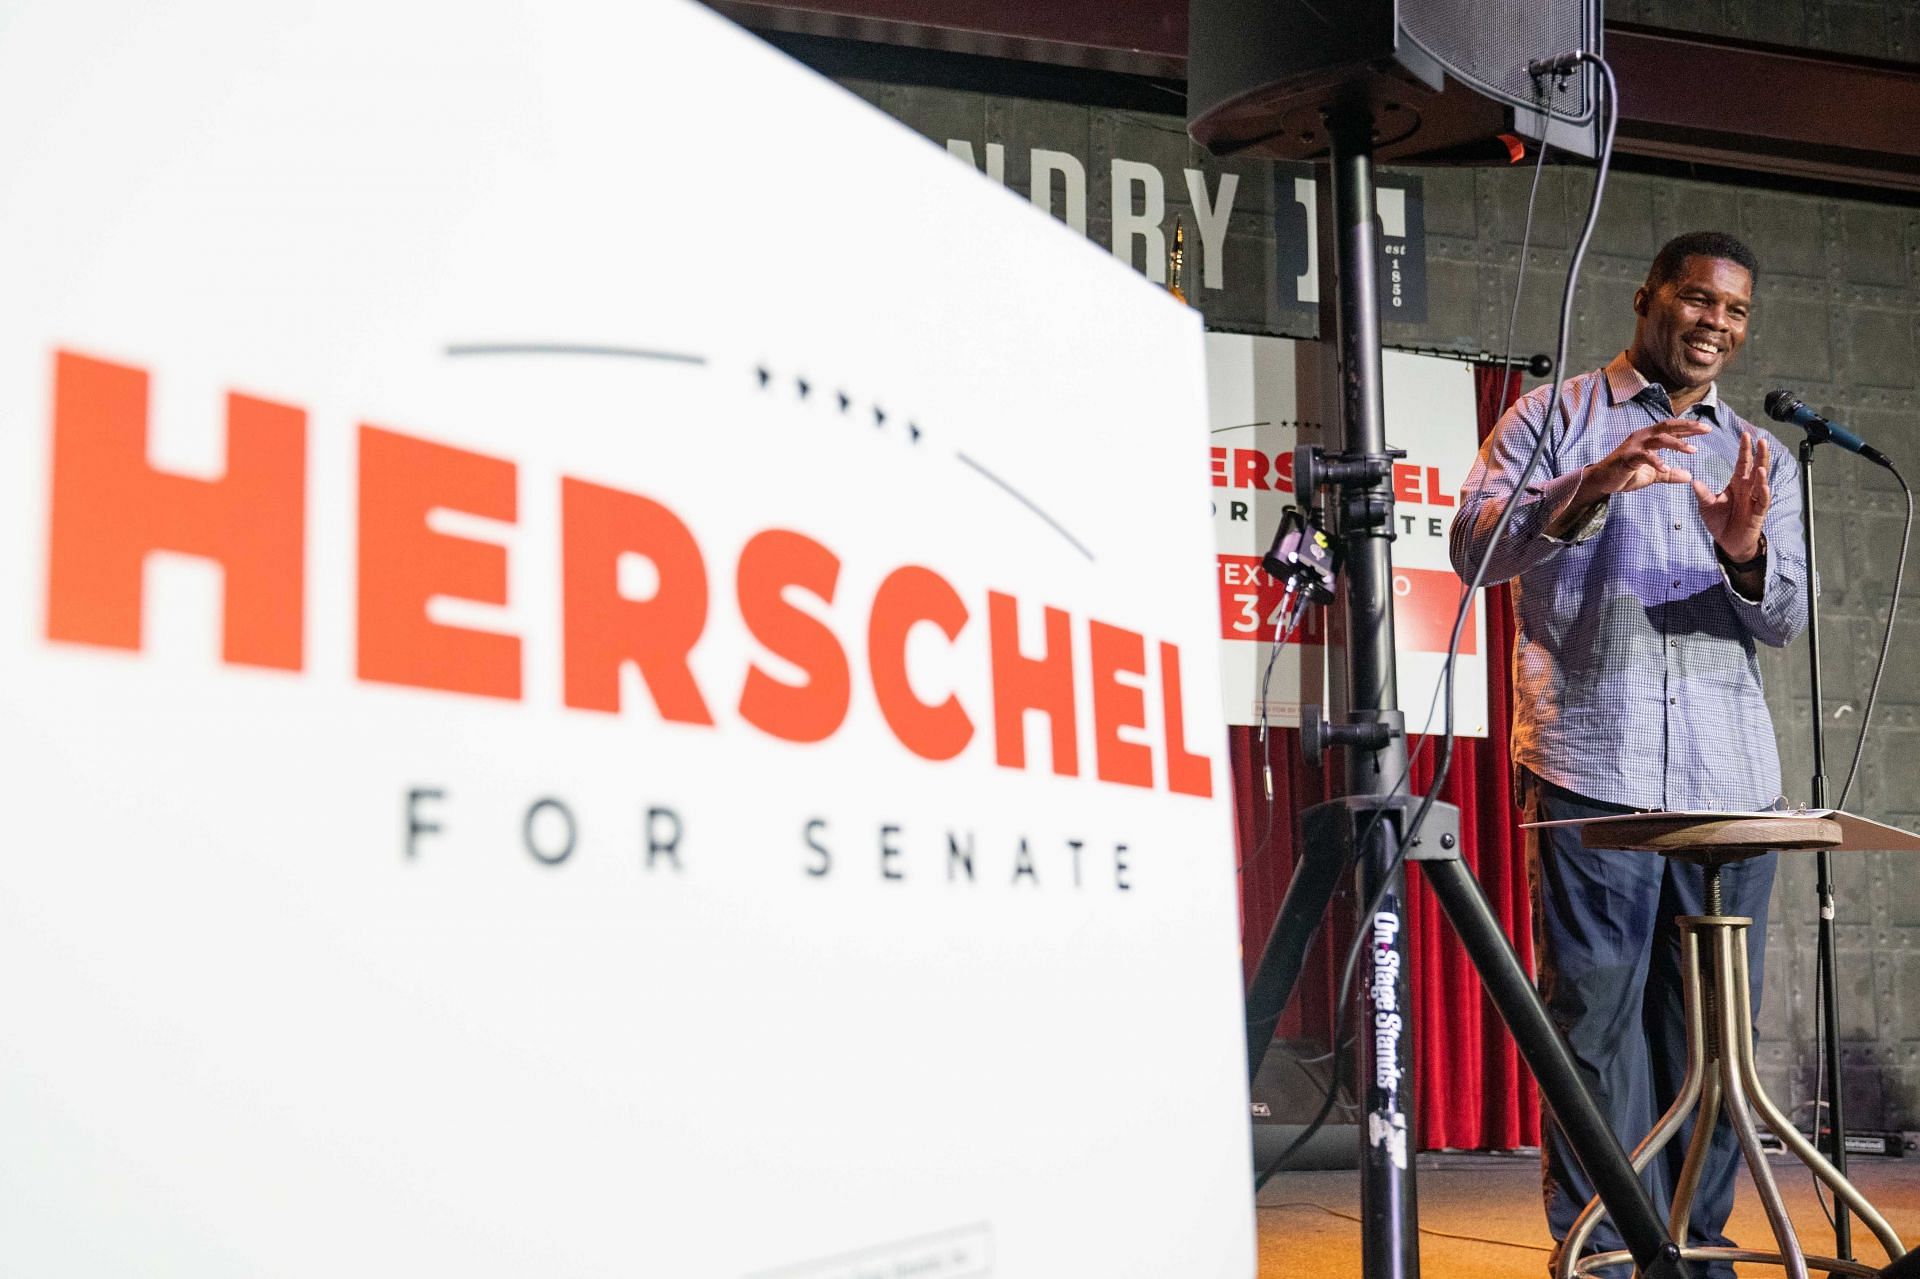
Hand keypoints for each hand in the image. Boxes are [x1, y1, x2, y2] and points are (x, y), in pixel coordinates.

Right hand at [1569, 418, 1709, 508]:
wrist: (1602, 480)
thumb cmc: (1625, 474)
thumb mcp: (1652, 475)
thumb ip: (1669, 474)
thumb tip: (1689, 476)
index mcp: (1648, 437)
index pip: (1672, 429)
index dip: (1689, 429)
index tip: (1706, 429)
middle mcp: (1642, 436)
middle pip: (1668, 426)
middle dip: (1688, 427)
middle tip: (1705, 429)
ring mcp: (1634, 445)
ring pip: (1659, 438)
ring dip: (1677, 443)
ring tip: (1692, 450)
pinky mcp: (1627, 457)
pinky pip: (1644, 457)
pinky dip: (1656, 461)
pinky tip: (1666, 468)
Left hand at [1692, 428, 1769, 561]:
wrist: (1728, 542)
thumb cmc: (1720, 521)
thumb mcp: (1707, 506)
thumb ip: (1703, 494)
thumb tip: (1694, 481)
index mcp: (1736, 484)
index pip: (1742, 463)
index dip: (1744, 450)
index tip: (1745, 435)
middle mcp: (1748, 489)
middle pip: (1756, 468)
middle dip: (1759, 455)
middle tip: (1761, 440)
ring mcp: (1754, 500)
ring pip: (1761, 483)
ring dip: (1762, 474)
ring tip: (1761, 464)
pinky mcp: (1758, 513)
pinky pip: (1762, 502)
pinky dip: (1763, 494)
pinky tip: (1763, 486)